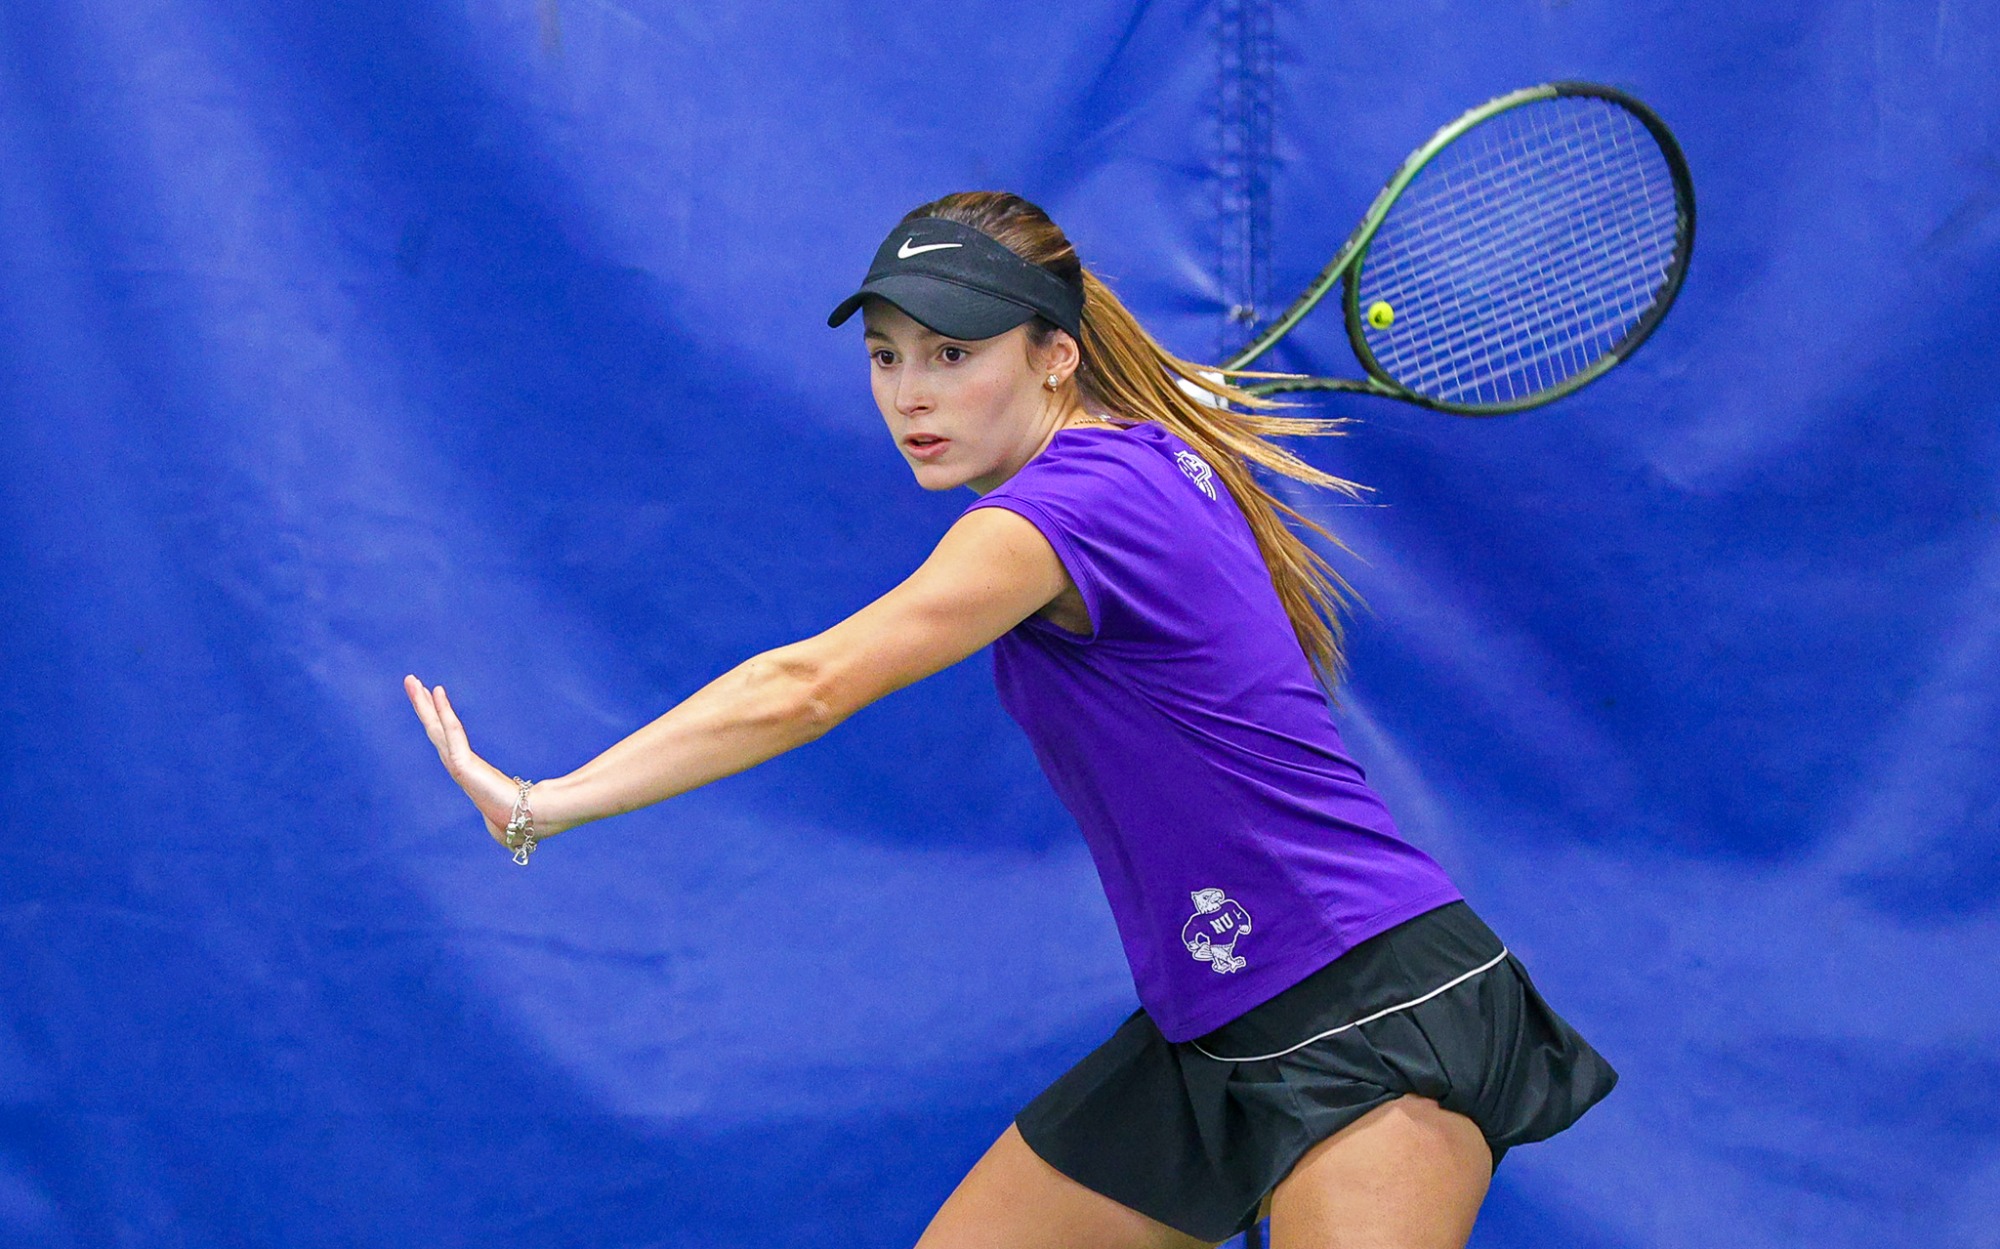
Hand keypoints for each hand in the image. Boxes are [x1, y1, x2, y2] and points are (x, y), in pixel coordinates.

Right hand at [404, 674, 524, 848]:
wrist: (523, 819)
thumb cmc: (518, 810)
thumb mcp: (508, 794)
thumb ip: (508, 789)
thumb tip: (518, 789)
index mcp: (464, 766)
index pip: (444, 735)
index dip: (435, 714)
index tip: (428, 693)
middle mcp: (455, 763)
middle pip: (433, 727)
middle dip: (420, 704)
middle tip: (409, 680)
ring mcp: (456, 764)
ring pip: (435, 726)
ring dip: (423, 703)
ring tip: (412, 681)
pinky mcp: (462, 766)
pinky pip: (451, 732)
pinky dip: (443, 711)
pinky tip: (437, 692)